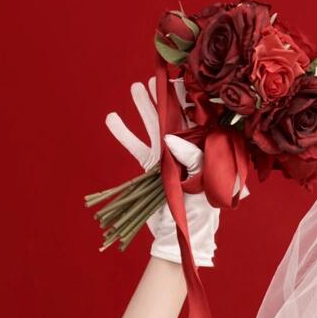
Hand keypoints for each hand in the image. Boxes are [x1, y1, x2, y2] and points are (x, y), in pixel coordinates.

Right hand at [103, 77, 243, 268]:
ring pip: (154, 126)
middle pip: (174, 117)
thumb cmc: (200, 215)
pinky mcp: (153, 168)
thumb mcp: (200, 186)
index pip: (197, 119)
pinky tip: (112, 118)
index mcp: (204, 151)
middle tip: (154, 79)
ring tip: (135, 88)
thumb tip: (171, 138)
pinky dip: (124, 133)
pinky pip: (136, 146)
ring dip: (144, 108)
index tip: (179, 79)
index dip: (189, 100)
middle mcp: (187, 150)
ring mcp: (168, 157)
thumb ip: (192, 160)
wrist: (182, 238)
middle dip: (164, 97)